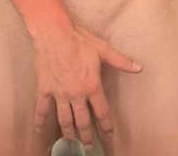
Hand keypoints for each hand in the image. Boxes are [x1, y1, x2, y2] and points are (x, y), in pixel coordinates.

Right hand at [31, 21, 142, 148]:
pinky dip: (39, 121)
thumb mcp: (103, 49)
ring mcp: (59, 94)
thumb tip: (139, 68)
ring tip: (71, 144)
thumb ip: (121, 61)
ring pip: (64, 120)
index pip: (102, 112)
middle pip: (83, 121)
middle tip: (90, 147)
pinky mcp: (44, 90)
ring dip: (69, 134)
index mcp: (92, 86)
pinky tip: (38, 130)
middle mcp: (76, 94)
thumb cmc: (79, 40)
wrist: (54, 34)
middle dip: (87, 136)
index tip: (109, 136)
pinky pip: (42, 109)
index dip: (106, 126)